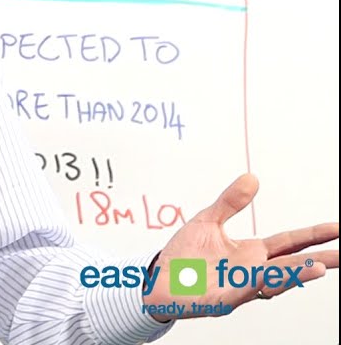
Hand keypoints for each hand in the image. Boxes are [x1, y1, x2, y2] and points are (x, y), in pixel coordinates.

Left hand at [143, 173, 337, 320]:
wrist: (157, 279)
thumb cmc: (184, 255)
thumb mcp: (207, 221)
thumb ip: (230, 202)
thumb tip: (252, 178)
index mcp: (252, 253)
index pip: (290, 243)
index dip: (314, 237)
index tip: (338, 228)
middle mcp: (252, 272)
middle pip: (292, 266)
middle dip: (320, 261)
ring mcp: (239, 288)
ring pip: (273, 282)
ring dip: (294, 275)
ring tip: (318, 267)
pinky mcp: (221, 301)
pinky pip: (241, 293)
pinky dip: (256, 285)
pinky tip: (268, 278)